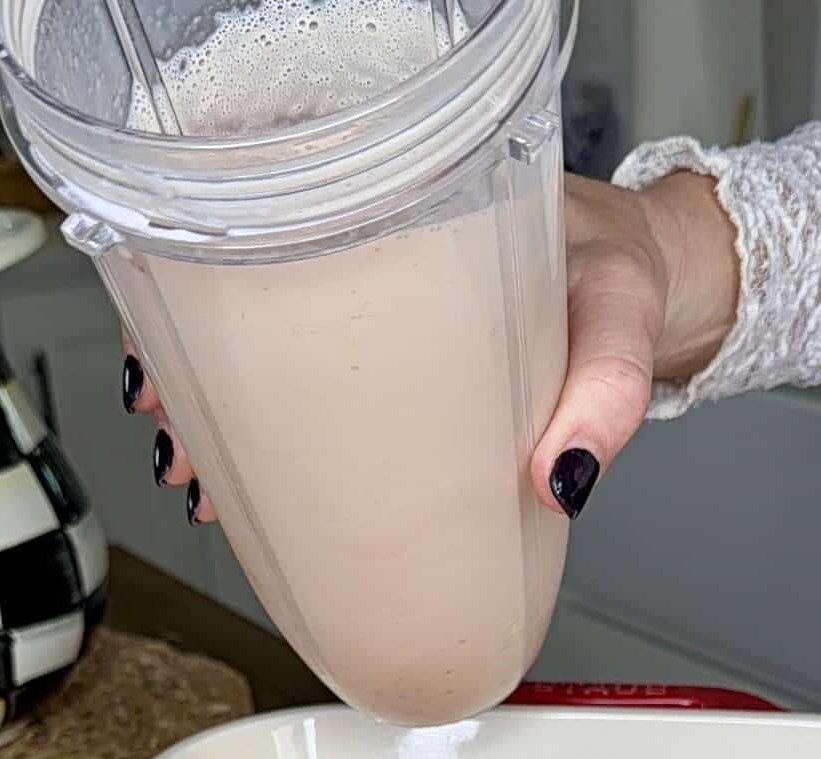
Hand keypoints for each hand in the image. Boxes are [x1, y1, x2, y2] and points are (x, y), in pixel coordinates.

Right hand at [119, 170, 738, 528]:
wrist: (652, 279)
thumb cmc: (620, 273)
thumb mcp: (620, 315)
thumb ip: (606, 392)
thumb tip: (563, 481)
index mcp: (401, 215)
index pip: (267, 231)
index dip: (199, 295)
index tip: (168, 361)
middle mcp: (369, 257)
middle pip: (243, 301)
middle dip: (191, 375)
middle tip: (174, 442)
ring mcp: (372, 312)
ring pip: (264, 352)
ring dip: (219, 417)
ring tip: (195, 474)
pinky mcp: (388, 360)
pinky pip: (311, 386)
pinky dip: (271, 433)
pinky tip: (245, 480)